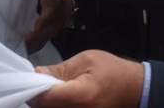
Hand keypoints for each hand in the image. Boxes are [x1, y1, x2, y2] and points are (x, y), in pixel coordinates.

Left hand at [26, 0, 73, 53]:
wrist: (67, 11)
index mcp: (53, 14)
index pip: (49, 18)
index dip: (44, 22)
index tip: (37, 26)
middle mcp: (52, 26)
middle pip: (45, 33)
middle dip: (37, 37)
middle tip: (27, 40)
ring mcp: (49, 34)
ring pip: (42, 41)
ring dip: (34, 44)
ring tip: (24, 47)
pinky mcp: (44, 38)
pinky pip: (39, 44)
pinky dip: (33, 48)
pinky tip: (24, 49)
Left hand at [30, 50, 144, 107]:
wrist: (135, 89)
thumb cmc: (112, 70)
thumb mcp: (86, 60)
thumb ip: (60, 70)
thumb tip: (36, 74)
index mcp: (82, 95)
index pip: (46, 98)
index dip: (33, 90)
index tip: (29, 80)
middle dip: (38, 97)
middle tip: (39, 83)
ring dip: (46, 104)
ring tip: (50, 90)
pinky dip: (56, 106)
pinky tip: (60, 98)